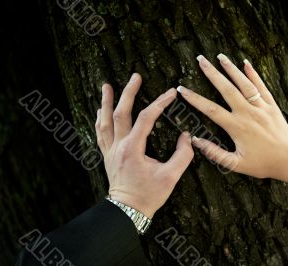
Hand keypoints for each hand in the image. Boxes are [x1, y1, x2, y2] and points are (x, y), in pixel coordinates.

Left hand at [95, 73, 193, 217]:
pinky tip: (100, 110)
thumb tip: (187, 137)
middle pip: (120, 113)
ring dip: (106, 102)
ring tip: (106, 86)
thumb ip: (182, 155)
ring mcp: (110, 150)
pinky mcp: (107, 156)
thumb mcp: (171, 176)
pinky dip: (100, 119)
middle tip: (135, 77)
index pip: (146, 118)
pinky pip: (100, 133)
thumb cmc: (149, 195)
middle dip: (128, 92)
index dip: (160, 103)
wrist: (128, 210)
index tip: (171, 93)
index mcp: (133, 148)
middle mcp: (118, 146)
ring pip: (104, 121)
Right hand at [177, 54, 287, 178]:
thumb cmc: (262, 164)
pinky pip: (261, 87)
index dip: (194, 99)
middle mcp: (247, 113)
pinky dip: (254, 74)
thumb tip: (196, 141)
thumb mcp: (236, 164)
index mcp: (236, 127)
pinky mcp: (272, 106)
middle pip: (226, 89)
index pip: (210, 109)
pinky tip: (246, 63)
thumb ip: (215, 153)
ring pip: (244, 83)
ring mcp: (261, 107)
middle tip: (200, 59)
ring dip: (231, 69)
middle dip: (212, 73)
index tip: (182, 89)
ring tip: (220, 56)